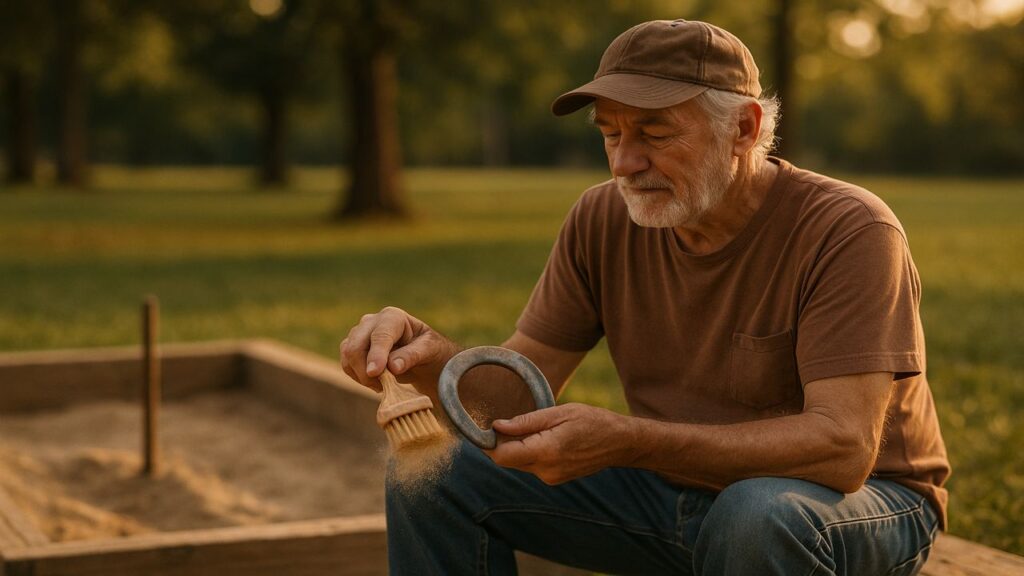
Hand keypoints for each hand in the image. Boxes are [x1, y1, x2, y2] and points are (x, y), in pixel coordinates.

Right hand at [339, 306, 459, 392]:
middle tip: (382, 387)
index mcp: (393, 317)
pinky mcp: (352, 347)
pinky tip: (376, 382)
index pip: (380, 336)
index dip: (376, 355)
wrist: (420, 355)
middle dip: (365, 370)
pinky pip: (346, 364)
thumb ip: (412, 356)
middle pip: (355, 345)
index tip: (374, 372)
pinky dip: (358, 377)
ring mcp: (359, 333)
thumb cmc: (427, 349)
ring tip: (383, 385)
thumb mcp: (428, 350)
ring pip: (348, 356)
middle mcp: (372, 322)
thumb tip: (393, 367)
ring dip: (362, 376)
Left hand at [486, 403, 639, 484]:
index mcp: (546, 452)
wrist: (620, 443)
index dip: (487, 443)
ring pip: (519, 463)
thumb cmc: (592, 421)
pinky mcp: (555, 479)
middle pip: (507, 461)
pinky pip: (532, 466)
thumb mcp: (559, 413)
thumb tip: (497, 426)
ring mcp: (551, 478)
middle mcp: (546, 471)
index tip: (484, 427)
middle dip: (501, 443)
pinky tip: (543, 437)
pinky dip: (529, 452)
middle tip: (506, 420)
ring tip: (532, 426)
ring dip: (516, 447)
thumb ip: (526, 422)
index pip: (501, 456)